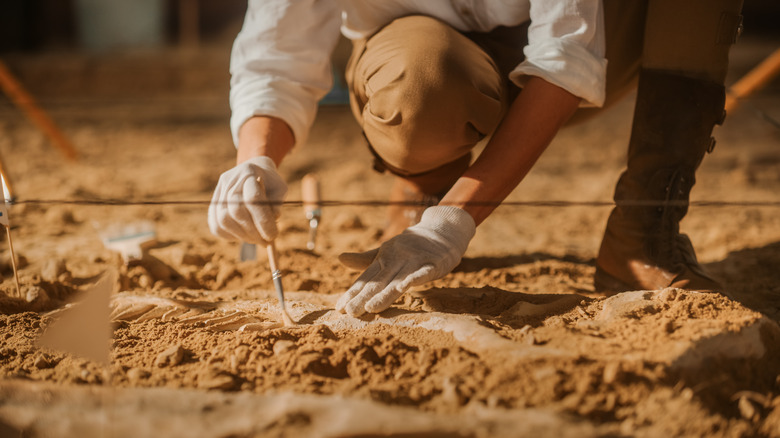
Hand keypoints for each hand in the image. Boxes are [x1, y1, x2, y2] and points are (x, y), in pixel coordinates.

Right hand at [208, 156, 287, 244]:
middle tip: (266, 242)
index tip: (273, 235)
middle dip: (253, 231)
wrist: (255, 171)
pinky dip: (231, 236)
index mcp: (249, 172)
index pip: (252, 199)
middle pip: (236, 211)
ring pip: (223, 220)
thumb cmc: (271, 183)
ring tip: (257, 240)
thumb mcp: (280, 189)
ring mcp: (219, 192)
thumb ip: (277, 204)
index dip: (262, 220)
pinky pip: (216, 226)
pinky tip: (244, 236)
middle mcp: (230, 181)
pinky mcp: (213, 204)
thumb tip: (272, 221)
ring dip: (242, 236)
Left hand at [336, 206, 475, 315]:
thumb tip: (339, 258)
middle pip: (379, 282)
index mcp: (384, 258)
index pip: (366, 279)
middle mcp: (396, 259)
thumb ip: (365, 259)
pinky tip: (404, 288)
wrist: (441, 229)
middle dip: (364, 297)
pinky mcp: (433, 263)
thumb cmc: (411, 245)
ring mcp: (414, 260)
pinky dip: (414, 279)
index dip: (353, 293)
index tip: (340, 308)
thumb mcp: (386, 251)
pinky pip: (423, 272)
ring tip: (370, 308)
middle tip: (350, 313)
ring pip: (398, 280)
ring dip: (385, 294)